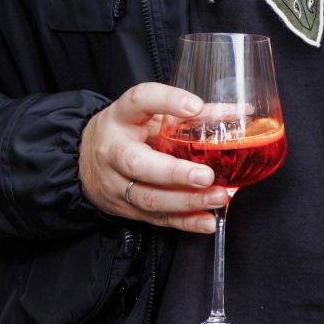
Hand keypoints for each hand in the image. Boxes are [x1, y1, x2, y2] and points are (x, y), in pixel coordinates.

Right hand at [78, 83, 224, 233]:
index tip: (194, 106)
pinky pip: (156, 218)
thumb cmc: (127, 132)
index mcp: (121, 117)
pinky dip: (184, 222)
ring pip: (149, 197)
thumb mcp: (149, 115)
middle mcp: (113, 150)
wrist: (86, 161)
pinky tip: (207, 221)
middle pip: (139, 163)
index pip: (139, 101)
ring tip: (218, 197)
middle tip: (206, 175)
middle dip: (175, 173)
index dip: (166, 101)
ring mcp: (116, 183)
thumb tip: (237, 113)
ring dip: (187, 201)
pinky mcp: (125, 208)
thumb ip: (188, 114)